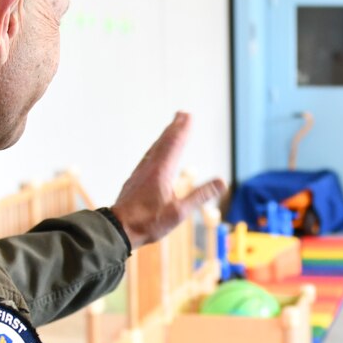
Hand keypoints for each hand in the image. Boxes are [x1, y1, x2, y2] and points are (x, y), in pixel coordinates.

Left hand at [108, 113, 224, 247]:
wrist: (119, 228)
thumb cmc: (149, 222)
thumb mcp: (180, 212)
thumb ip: (200, 195)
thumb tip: (222, 181)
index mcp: (162, 171)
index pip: (175, 144)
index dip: (183, 129)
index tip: (189, 116)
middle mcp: (150, 167)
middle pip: (164, 142)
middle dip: (174, 127)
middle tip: (182, 113)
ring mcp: (141, 172)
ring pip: (155, 148)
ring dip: (165, 136)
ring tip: (171, 127)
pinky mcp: (135, 179)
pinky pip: (148, 156)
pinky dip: (156, 148)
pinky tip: (156, 153)